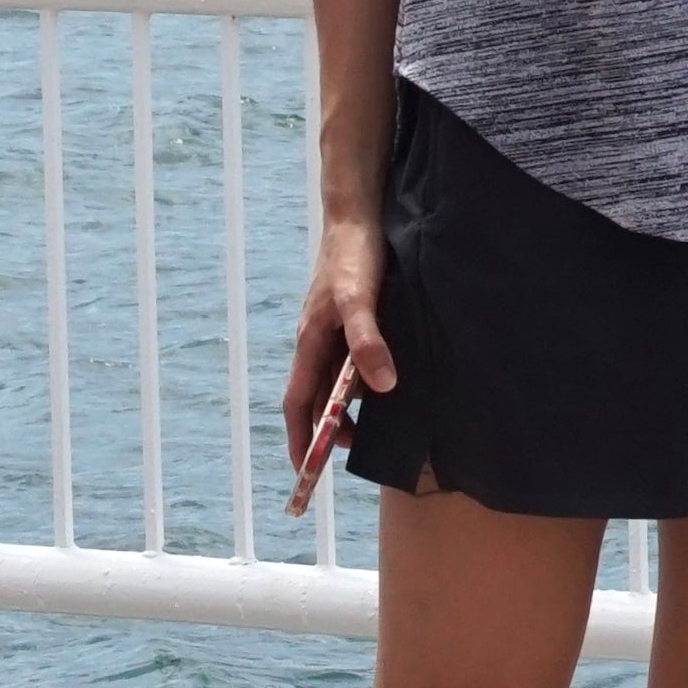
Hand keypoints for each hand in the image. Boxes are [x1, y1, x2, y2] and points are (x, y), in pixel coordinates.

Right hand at [285, 212, 393, 476]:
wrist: (359, 214)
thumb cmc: (354, 255)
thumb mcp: (360, 300)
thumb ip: (367, 342)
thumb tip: (381, 389)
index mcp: (310, 343)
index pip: (298, 404)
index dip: (301, 439)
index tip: (305, 473)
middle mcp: (317, 342)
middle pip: (316, 397)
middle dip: (327, 430)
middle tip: (355, 454)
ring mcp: (333, 330)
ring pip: (335, 380)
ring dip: (349, 405)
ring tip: (378, 426)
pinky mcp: (353, 318)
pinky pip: (352, 361)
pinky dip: (364, 380)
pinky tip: (389, 384)